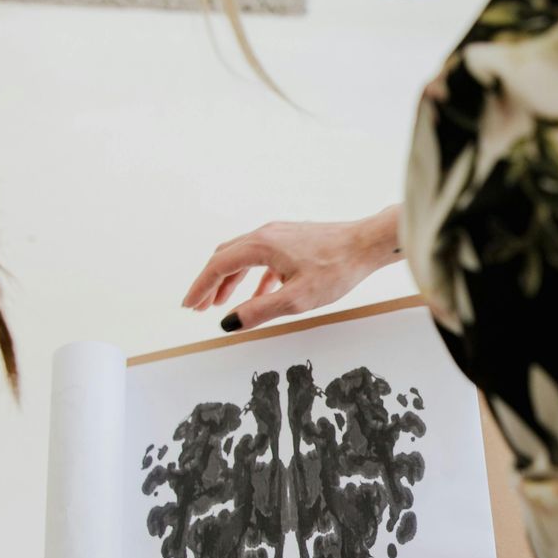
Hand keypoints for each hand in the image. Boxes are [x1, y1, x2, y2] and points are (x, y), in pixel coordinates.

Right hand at [181, 206, 399, 331]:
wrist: (369, 244)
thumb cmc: (337, 269)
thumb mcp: (296, 299)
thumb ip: (259, 311)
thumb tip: (228, 323)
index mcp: (261, 245)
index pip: (218, 266)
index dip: (200, 287)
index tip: (189, 304)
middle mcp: (267, 234)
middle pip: (226, 258)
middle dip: (210, 283)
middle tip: (199, 307)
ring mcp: (281, 235)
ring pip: (245, 257)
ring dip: (230, 280)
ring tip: (221, 303)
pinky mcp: (294, 240)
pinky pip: (265, 259)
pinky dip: (254, 277)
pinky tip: (258, 295)